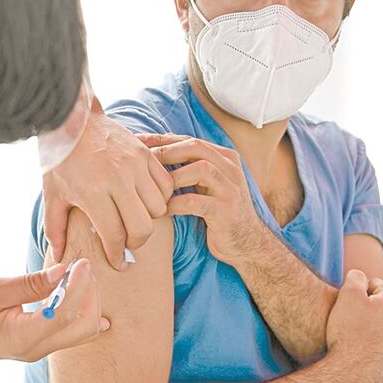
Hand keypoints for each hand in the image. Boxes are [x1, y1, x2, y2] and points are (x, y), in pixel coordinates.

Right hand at [0, 259, 109, 361]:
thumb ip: (31, 283)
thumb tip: (64, 271)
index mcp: (21, 338)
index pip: (65, 314)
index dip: (80, 286)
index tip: (82, 262)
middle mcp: (34, 350)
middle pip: (84, 328)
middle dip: (90, 296)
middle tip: (81, 267)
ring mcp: (38, 350)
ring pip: (82, 331)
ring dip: (87, 301)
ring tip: (77, 275)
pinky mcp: (38, 344)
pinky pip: (72, 331)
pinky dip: (80, 309)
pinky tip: (81, 291)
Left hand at [42, 105, 172, 269]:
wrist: (72, 120)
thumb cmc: (60, 159)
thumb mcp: (52, 195)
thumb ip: (55, 229)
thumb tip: (61, 259)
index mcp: (93, 191)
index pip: (115, 235)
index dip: (118, 254)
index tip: (118, 262)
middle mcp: (118, 179)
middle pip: (142, 227)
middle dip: (136, 243)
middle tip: (126, 243)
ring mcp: (135, 164)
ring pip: (159, 208)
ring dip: (149, 219)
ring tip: (134, 218)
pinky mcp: (145, 154)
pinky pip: (166, 185)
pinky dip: (160, 197)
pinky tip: (143, 199)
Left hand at [140, 133, 267, 266]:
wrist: (246, 243)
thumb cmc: (218, 212)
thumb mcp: (206, 185)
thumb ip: (188, 168)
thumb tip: (152, 153)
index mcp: (224, 157)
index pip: (188, 139)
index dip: (161, 139)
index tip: (135, 142)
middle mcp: (230, 167)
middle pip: (195, 147)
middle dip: (164, 151)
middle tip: (138, 160)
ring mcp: (231, 187)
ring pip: (200, 169)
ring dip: (171, 176)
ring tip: (150, 186)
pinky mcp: (226, 210)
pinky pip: (196, 201)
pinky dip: (175, 203)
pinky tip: (162, 210)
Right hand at [326, 270, 382, 382]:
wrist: (352, 372)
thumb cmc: (348, 333)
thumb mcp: (346, 295)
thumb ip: (355, 277)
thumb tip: (360, 276)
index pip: (374, 285)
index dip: (357, 292)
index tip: (347, 305)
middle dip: (371, 307)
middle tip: (351, 319)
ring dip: (380, 323)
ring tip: (360, 333)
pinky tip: (381, 344)